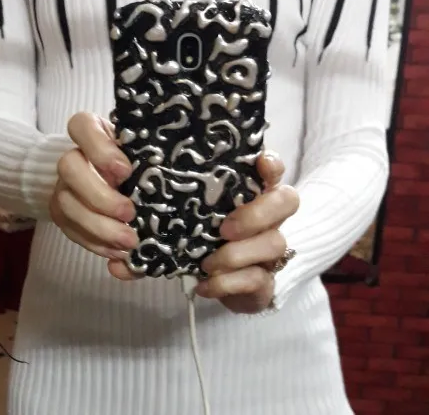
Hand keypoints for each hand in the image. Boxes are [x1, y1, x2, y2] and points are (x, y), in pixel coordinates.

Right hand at [49, 112, 138, 279]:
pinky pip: (71, 231)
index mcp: (93, 132)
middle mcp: (74, 157)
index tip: (125, 170)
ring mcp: (63, 186)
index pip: (80, 125)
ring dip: (98, 227)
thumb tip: (172, 172)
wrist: (113, 181)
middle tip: (129, 213)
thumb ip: (147, 156)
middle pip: (68, 167)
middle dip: (100, 195)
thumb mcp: (142, 152)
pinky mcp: (62, 214)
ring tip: (128, 241)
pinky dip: (95, 244)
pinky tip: (117, 252)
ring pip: (66, 204)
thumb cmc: (135, 162)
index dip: (100, 149)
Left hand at [196, 152, 298, 313]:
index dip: (272, 165)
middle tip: (224, 229)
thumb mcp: (199, 216)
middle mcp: (270, 218)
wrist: (219, 284)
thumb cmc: (208, 238)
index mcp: (254, 195)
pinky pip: (257, 280)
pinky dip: (227, 283)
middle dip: (257, 214)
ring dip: (236, 255)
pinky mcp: (267, 281)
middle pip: (286, 202)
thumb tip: (161, 190)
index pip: (273, 170)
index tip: (262, 163)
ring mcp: (272, 250)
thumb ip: (191, 202)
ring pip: (274, 244)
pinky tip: (205, 285)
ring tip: (207, 264)